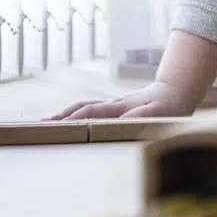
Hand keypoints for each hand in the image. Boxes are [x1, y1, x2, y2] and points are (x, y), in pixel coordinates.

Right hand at [47, 81, 195, 120]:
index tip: (56, 125)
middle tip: (40, 125)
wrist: (176, 91)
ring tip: (46, 124)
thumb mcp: (163, 112)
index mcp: (121, 107)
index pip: (92, 112)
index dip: (74, 119)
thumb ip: (146, 115)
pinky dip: (75, 115)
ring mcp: (113, 104)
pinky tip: (67, 123)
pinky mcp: (115, 108)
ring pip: (84, 108)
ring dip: (65, 115)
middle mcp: (113, 104)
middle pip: (82, 108)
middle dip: (61, 116)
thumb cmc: (171, 106)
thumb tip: (126, 119)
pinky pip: (90, 111)